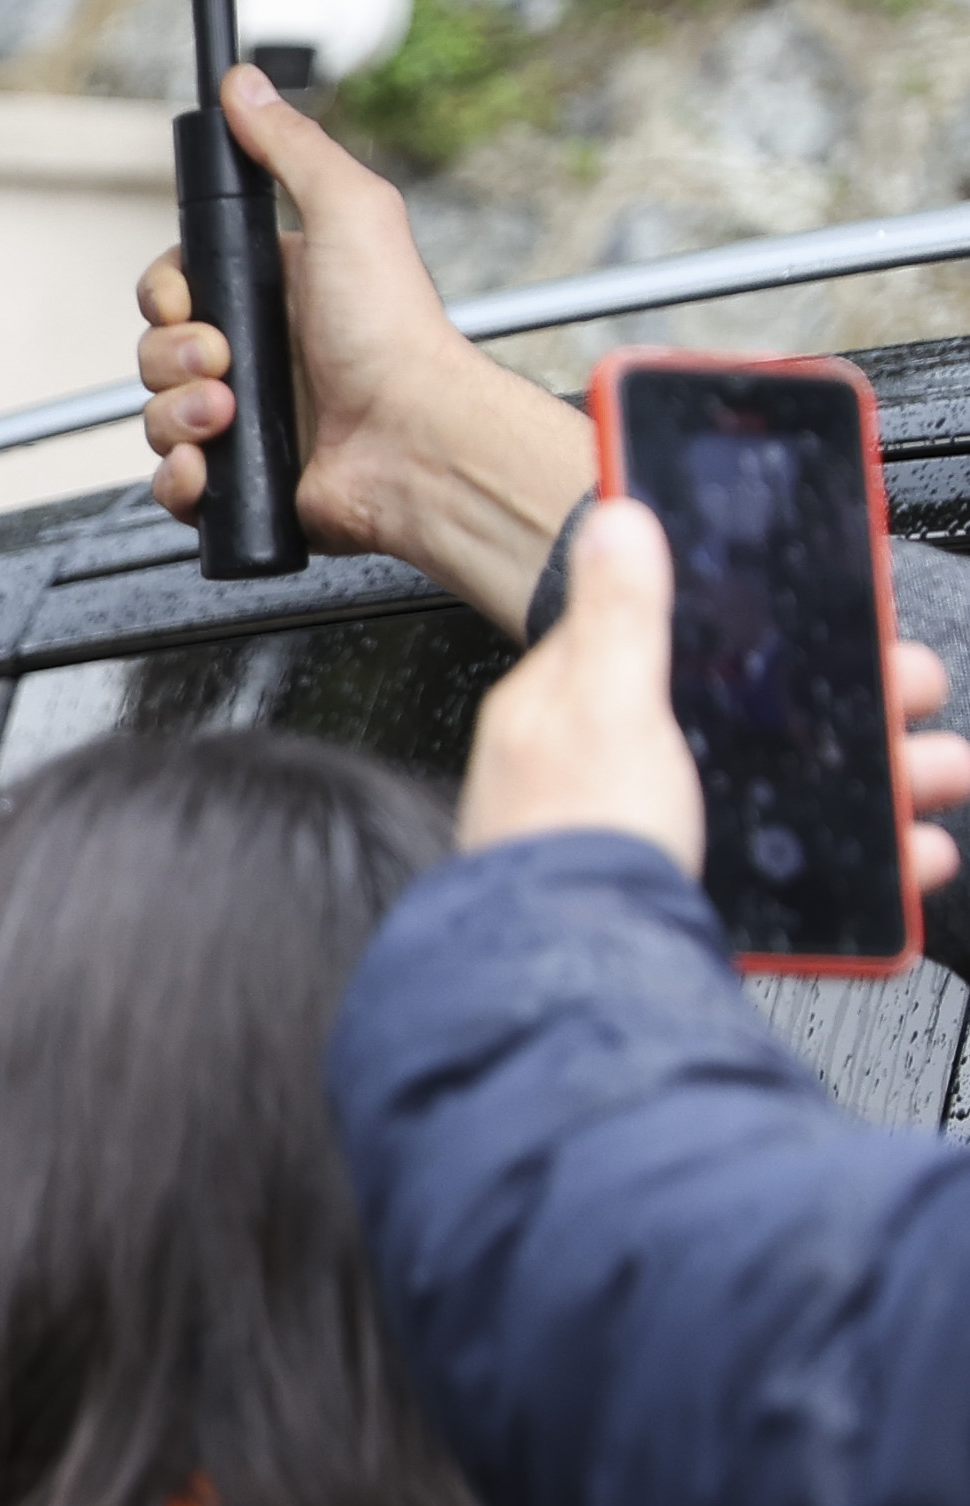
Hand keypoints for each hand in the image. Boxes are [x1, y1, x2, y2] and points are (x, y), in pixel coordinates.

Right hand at [133, 68, 595, 632]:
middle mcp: (257, 353)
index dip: (166, 295)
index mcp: (272, 291)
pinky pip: (170, 479)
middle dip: (171, 357)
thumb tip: (244, 83)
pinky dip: (179, 476)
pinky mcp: (240, 480)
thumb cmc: (393, 332)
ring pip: (154, 413)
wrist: (411, 441)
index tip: (188, 301)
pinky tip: (212, 466)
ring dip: (177, 414)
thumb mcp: (349, 210)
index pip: (175, 286)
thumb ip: (290, 147)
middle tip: (225, 359)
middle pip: (154, 349)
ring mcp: (246, 419)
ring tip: (230, 416)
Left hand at [463, 505, 969, 895]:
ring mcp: (663, 840)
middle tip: (916, 688)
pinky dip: (870, 861)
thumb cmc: (572, 846)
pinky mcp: (702, 901)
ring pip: (792, 794)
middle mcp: (616, 775)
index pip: (677, 643)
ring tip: (942, 768)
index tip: (842, 612)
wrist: (580, 986)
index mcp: (577, 713)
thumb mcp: (604, 710)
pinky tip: (915, 850)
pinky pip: (802, 873)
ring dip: (884, 777)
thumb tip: (621, 519)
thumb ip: (624, 617)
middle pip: (754, 720)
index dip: (761, 623)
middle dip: (853, 701)